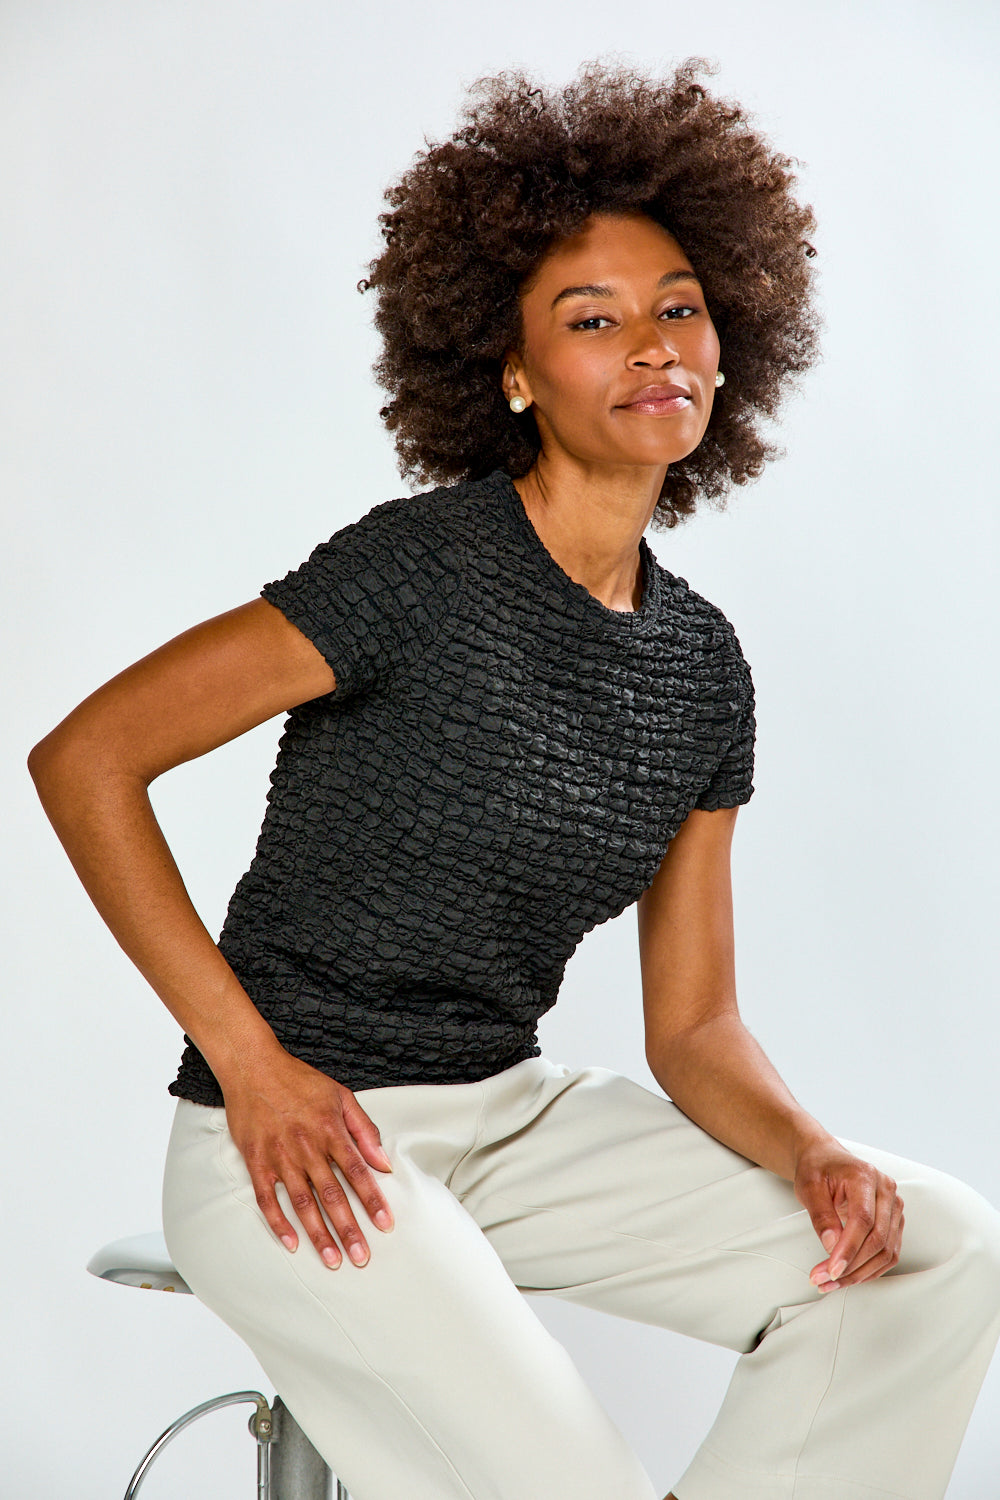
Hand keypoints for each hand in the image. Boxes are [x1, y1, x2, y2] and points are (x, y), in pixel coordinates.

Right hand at [221, 1046, 395, 1268]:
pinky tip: (291, 1243)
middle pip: (332, 1195)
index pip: (358, 1172)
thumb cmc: (299, 1081)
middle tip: (362, 1257)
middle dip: (348, 1228)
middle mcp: (307, 1147)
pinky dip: (278, 1223)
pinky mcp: (256, 1162)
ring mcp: (280, 1156)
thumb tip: (383, 1162)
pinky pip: (267, 1199)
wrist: (253, 1067)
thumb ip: (364, 1130)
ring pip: (302, 1203)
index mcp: (331, 1131)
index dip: (373, 1201)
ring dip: (318, 1234)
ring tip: (332, 1260)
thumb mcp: (341, 1096)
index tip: (385, 1225)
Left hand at [793, 1137, 903, 1292]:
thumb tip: (831, 1246)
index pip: (864, 1220)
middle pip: (878, 1239)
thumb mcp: (809, 1186)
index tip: (831, 1269)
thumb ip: (821, 1215)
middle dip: (851, 1266)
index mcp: (865, 1176)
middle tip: (824, 1280)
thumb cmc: (817, 1168)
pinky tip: (848, 1276)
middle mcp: (886, 1191)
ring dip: (860, 1273)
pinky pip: (888, 1253)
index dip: (848, 1249)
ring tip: (831, 1282)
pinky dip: (869, 1270)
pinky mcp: (893, 1221)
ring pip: (886, 1251)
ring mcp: (893, 1207)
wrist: (825, 1158)